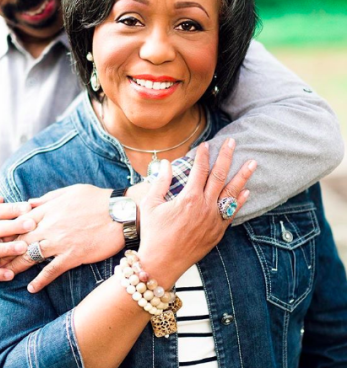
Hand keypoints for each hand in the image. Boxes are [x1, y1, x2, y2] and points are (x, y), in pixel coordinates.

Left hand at [0, 184, 125, 292]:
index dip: (7, 230)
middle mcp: (51, 225)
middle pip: (21, 239)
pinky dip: (41, 280)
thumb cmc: (98, 199)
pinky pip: (53, 270)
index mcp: (50, 208)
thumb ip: (48, 197)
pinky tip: (32, 288)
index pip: (21, 220)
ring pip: (31, 255)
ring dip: (16, 266)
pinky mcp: (74, 254)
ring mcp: (61, 241)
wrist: (122, 212)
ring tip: (4, 275)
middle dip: (4, 250)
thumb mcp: (71, 191)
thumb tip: (29, 202)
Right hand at [138, 139, 255, 287]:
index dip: (203, 155)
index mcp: (189, 198)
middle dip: (227, 157)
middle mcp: (205, 207)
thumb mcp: (151, 204)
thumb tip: (166, 163)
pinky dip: (239, 202)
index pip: (200, 169)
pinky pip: (232, 213)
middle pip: (220, 176)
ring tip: (253, 163)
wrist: (161, 263)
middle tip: (233, 142)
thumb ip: (161, 182)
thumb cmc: (153, 233)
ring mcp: (213, 220)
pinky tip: (246, 192)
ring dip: (243, 176)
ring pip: (232, 193)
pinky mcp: (217, 232)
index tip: (206, 144)